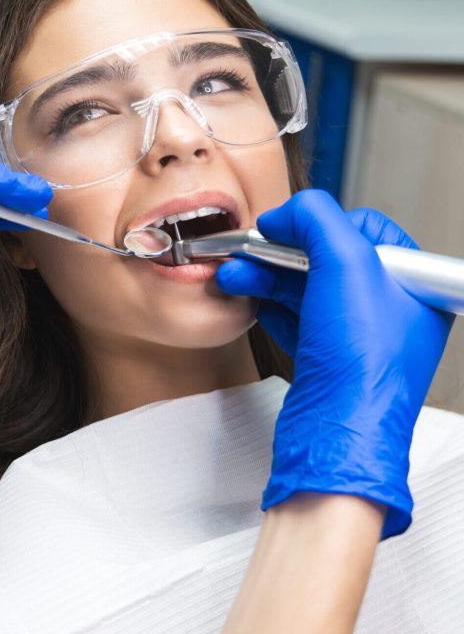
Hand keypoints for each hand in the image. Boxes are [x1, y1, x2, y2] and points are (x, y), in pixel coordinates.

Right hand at [216, 189, 452, 537]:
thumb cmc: (361, 365)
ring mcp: (358, 338)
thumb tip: (289, 212)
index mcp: (412, 285)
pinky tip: (254, 302)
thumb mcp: (346, 264)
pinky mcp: (330, 360)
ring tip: (237, 276)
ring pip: (307, 290)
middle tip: (251, 250)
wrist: (336, 437)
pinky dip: (272, 307)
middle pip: (328, 259)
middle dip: (281, 253)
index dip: (320, 224)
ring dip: (267, 277)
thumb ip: (317, 218)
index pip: (366, 229)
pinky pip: (298, 320)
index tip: (284, 226)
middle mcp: (390, 310)